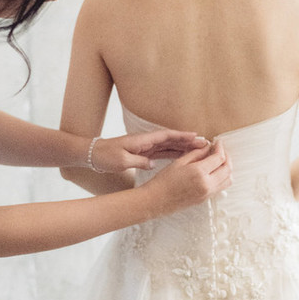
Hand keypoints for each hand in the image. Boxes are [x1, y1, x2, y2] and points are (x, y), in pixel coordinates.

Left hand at [88, 130, 208, 172]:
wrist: (93, 155)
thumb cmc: (106, 156)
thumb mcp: (122, 160)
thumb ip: (138, 161)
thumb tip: (153, 164)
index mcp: (143, 140)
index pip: (166, 136)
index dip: (182, 136)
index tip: (196, 136)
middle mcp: (147, 142)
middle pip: (171, 140)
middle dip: (188, 141)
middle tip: (205, 144)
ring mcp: (146, 147)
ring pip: (169, 146)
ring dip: (184, 147)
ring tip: (200, 150)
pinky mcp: (144, 153)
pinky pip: (163, 153)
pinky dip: (174, 154)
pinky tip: (184, 158)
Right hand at [146, 141, 231, 213]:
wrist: (156, 200)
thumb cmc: (164, 182)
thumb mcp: (179, 162)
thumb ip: (196, 153)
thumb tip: (207, 147)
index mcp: (199, 173)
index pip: (219, 158)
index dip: (220, 148)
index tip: (217, 142)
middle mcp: (206, 184)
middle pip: (227, 169)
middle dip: (226, 157)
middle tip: (220, 150)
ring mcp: (207, 193)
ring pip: (228, 180)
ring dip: (226, 168)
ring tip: (218, 161)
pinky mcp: (205, 199)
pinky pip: (221, 187)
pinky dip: (222, 178)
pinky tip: (214, 171)